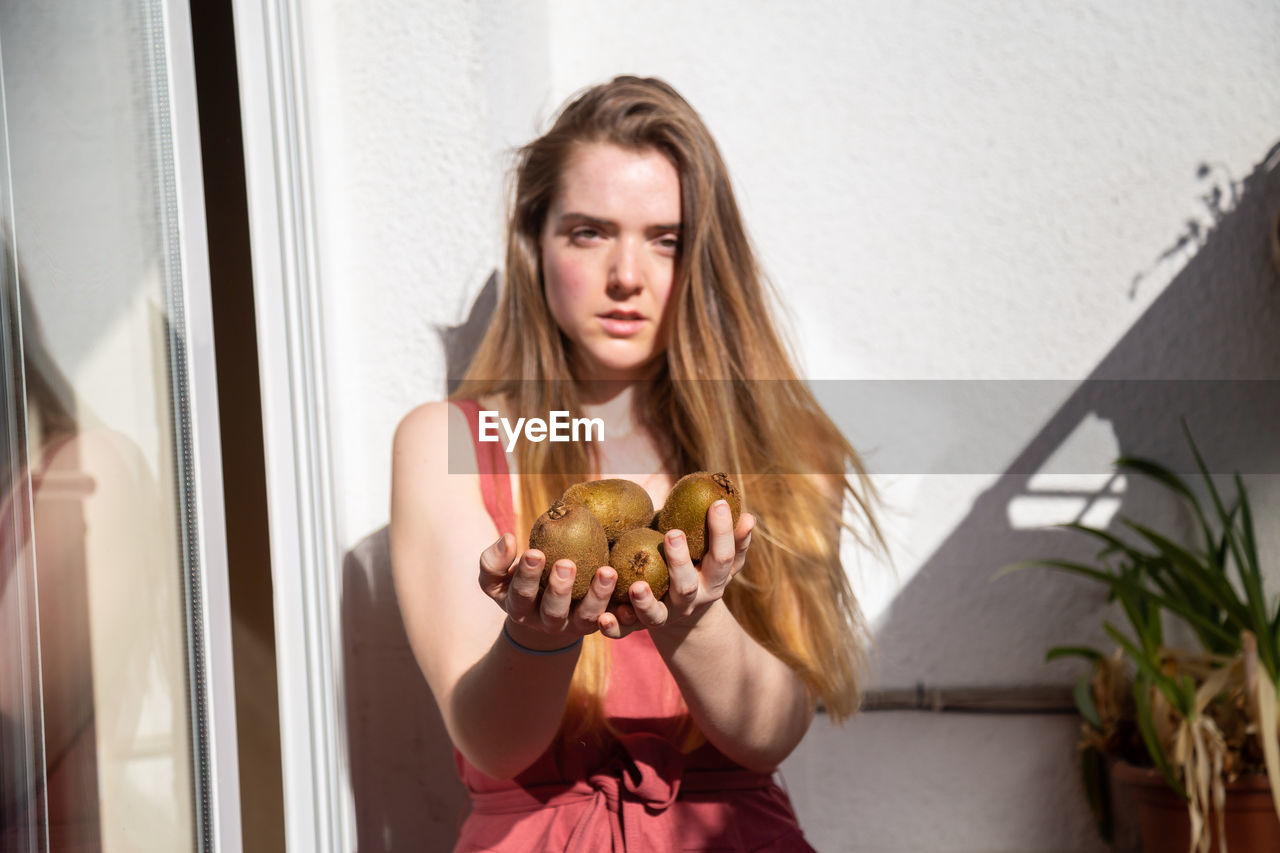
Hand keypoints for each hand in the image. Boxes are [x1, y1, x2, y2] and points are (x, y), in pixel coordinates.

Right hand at [478, 534, 617, 649]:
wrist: (544, 606)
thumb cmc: (517, 581)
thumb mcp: (497, 576)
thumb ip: (493, 560)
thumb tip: (508, 539)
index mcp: (520, 608)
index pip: (520, 594)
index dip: (526, 575)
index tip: (534, 552)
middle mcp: (547, 622)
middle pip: (553, 611)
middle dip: (560, 589)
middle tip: (566, 564)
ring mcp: (574, 625)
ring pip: (587, 617)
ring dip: (598, 596)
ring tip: (608, 572)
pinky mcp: (598, 623)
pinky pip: (612, 621)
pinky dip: (622, 610)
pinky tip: (632, 589)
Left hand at [600, 501, 754, 638]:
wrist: (686, 624)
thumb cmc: (702, 572)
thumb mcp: (719, 561)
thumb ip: (734, 541)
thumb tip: (749, 515)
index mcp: (712, 582)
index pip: (723, 558)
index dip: (723, 532)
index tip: (718, 504)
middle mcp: (689, 601)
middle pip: (686, 586)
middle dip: (680, 561)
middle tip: (672, 534)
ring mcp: (664, 617)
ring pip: (655, 615)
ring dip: (645, 601)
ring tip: (636, 585)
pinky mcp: (638, 628)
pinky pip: (625, 632)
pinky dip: (614, 627)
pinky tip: (603, 616)